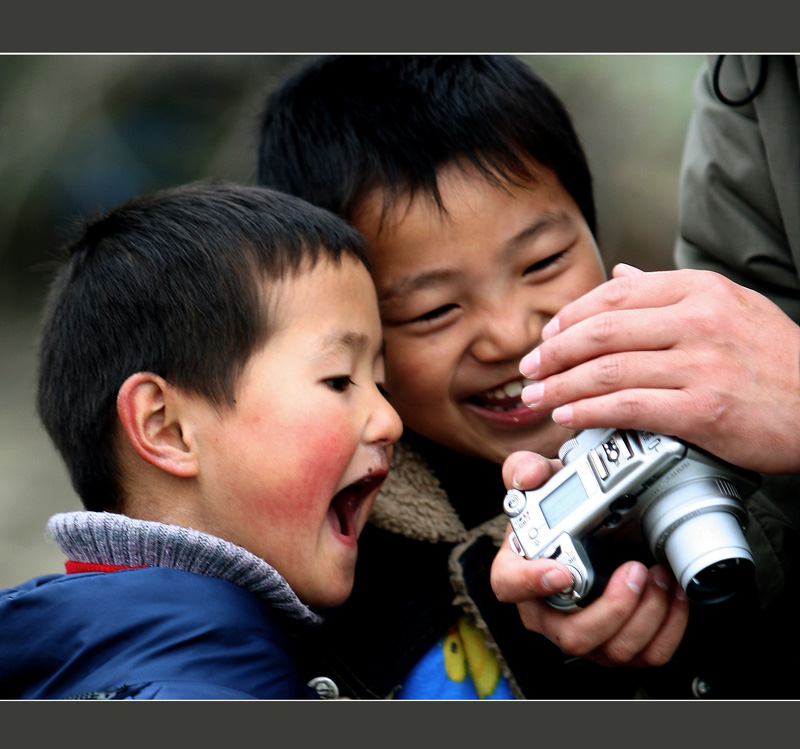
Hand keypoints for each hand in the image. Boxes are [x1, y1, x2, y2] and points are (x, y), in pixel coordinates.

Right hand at [490, 450, 689, 666]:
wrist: (594, 530)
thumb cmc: (561, 514)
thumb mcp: (541, 481)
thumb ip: (526, 469)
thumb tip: (528, 474)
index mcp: (519, 572)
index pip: (509, 586)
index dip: (532, 583)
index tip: (561, 571)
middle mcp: (547, 612)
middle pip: (572, 635)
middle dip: (612, 607)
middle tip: (634, 569)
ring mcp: (584, 632)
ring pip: (612, 649)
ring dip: (646, 615)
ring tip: (658, 575)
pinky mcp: (617, 643)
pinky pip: (646, 654)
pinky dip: (668, 627)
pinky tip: (673, 593)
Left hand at [519, 264, 799, 473]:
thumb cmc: (775, 358)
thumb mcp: (730, 305)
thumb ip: (669, 290)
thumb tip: (621, 274)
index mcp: (700, 290)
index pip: (614, 296)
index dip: (570, 316)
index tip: (546, 335)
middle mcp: (698, 321)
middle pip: (600, 331)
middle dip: (553, 351)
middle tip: (529, 367)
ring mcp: (701, 364)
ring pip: (607, 370)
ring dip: (561, 384)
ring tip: (538, 395)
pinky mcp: (703, 409)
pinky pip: (629, 406)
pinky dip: (590, 411)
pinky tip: (569, 416)